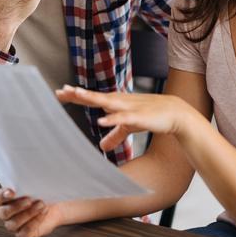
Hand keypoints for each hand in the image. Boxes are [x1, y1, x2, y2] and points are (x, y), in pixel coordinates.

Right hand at [0, 188, 63, 236]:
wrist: (53, 207)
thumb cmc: (40, 194)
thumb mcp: (33, 186)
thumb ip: (26, 183)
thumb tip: (28, 178)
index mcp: (4, 199)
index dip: (3, 195)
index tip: (12, 192)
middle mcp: (6, 213)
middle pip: (4, 213)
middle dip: (17, 206)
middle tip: (29, 200)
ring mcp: (13, 225)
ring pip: (14, 223)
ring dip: (28, 214)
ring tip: (40, 205)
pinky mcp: (23, 234)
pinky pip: (25, 231)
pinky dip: (35, 222)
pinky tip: (43, 213)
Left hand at [56, 86, 197, 151]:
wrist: (175, 114)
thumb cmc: (150, 116)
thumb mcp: (129, 126)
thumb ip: (115, 134)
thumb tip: (102, 146)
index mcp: (116, 103)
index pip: (92, 98)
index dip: (77, 95)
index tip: (60, 93)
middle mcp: (120, 101)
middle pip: (95, 97)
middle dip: (78, 93)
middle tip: (61, 90)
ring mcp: (129, 107)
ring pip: (107, 102)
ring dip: (92, 98)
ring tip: (77, 94)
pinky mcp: (139, 116)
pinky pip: (123, 118)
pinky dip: (112, 119)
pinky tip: (101, 121)